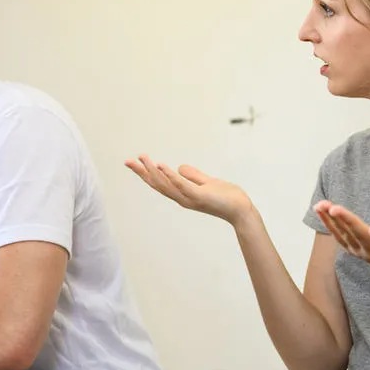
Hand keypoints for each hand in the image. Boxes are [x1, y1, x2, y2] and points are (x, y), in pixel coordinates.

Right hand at [125, 155, 253, 224]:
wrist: (241, 210)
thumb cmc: (226, 198)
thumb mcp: (207, 182)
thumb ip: (193, 175)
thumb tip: (178, 167)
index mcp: (183, 194)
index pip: (160, 183)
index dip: (146, 173)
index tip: (134, 162)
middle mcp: (182, 198)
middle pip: (157, 185)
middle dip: (142, 173)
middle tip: (128, 161)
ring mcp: (190, 198)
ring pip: (166, 185)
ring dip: (153, 171)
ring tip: (143, 159)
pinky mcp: (199, 196)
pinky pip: (182, 185)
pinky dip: (171, 176)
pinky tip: (162, 166)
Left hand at [314, 200, 369, 281]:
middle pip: (360, 235)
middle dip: (347, 222)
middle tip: (334, 208)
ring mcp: (362, 250)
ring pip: (343, 235)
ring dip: (331, 220)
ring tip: (321, 204)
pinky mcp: (353, 248)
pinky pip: (337, 235)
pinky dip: (327, 223)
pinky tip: (319, 208)